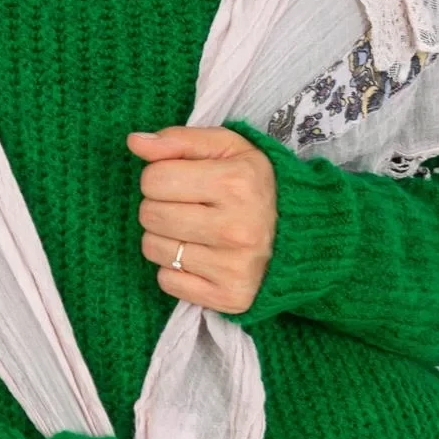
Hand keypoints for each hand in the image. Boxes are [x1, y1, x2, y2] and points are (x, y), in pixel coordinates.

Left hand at [126, 124, 277, 314]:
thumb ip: (179, 141)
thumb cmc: (254, 184)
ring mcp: (233, 267)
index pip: (153, 179)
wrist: (303, 233)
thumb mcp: (227, 148)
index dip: (161, 176)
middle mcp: (235, 228)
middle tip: (190, 206)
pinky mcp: (229, 297)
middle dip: (161, 206)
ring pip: (153, 249)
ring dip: (166, 238)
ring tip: (196, 231)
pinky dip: (176, 270)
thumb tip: (134, 143)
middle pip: (149, 215)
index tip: (184, 181)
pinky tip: (202, 257)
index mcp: (235, 183)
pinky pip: (166, 282)